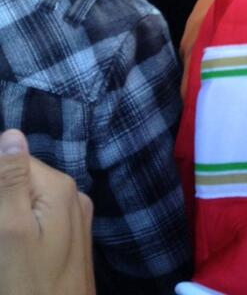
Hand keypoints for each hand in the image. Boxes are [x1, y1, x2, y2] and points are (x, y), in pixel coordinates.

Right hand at [0, 130, 94, 294]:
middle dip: (2, 200)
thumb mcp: (11, 234)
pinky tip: (13, 257)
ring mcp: (74, 220)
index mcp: (61, 188)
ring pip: (26, 205)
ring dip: (8, 220)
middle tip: (5, 240)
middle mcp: (73, 196)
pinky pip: (36, 225)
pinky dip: (17, 233)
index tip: (0, 223)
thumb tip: (11, 133)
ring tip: (11, 253)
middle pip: (19, 182)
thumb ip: (10, 181)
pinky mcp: (68, 243)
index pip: (13, 160)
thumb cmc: (29, 288)